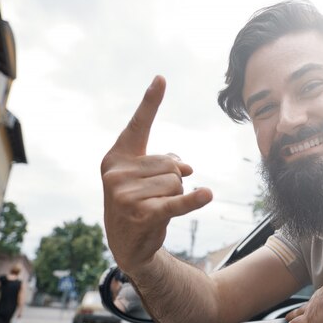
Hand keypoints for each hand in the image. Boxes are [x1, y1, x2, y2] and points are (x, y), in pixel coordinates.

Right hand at [101, 76, 212, 273]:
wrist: (127, 244)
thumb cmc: (139, 202)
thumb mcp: (145, 178)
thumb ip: (164, 161)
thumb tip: (186, 166)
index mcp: (116, 158)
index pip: (138, 126)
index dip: (151, 102)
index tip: (162, 78)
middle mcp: (115, 173)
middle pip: (170, 162)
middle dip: (174, 178)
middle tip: (159, 196)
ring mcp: (125, 195)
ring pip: (176, 181)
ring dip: (177, 194)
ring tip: (157, 207)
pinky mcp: (142, 214)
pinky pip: (177, 202)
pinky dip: (193, 201)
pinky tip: (207, 195)